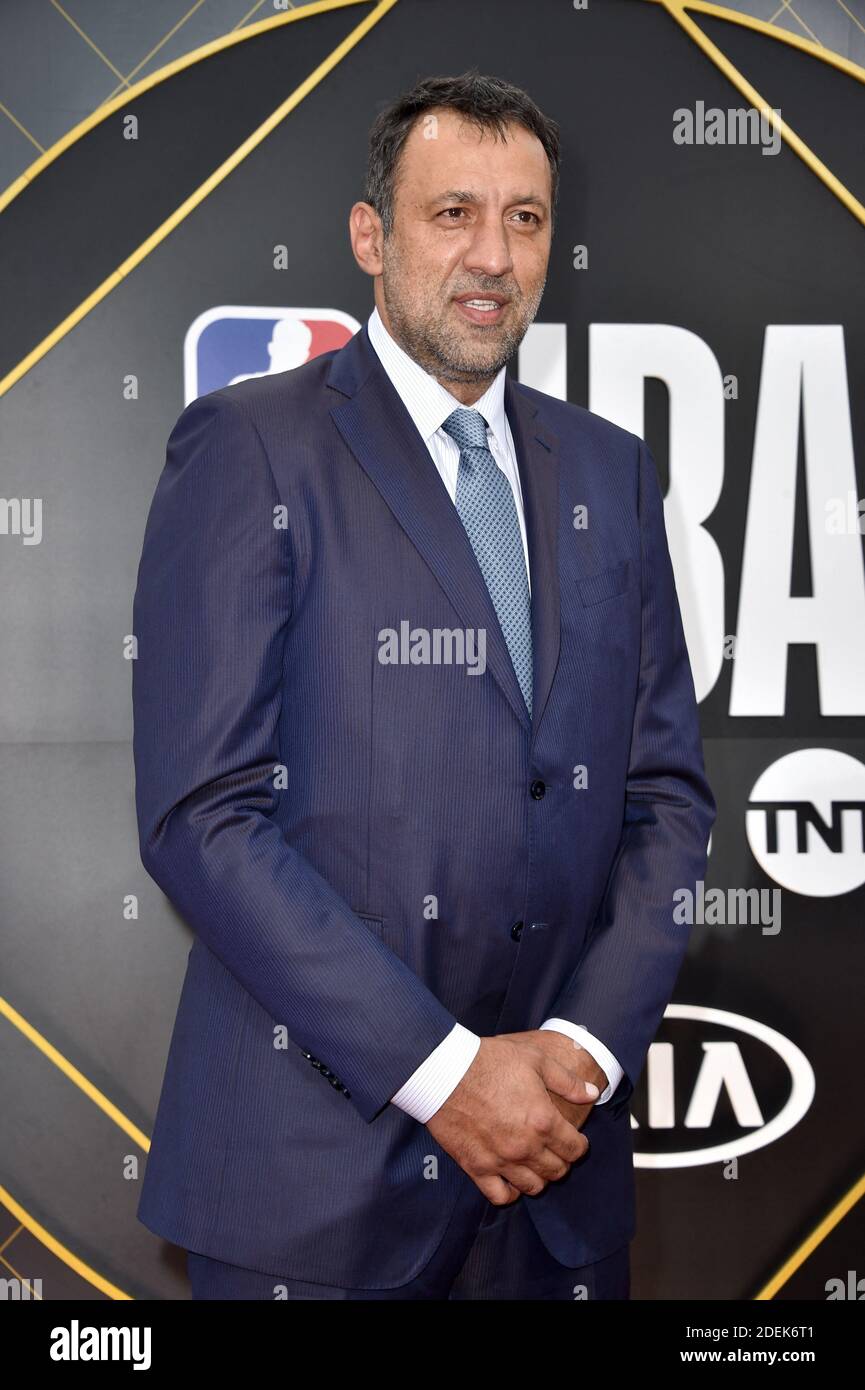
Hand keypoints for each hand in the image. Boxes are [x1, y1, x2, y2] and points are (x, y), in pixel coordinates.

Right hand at [425, 1035, 596, 1205]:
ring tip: (535, 1163)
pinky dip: (510, 1191)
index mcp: (543, 1120)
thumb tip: (592, 1094)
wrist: (445, 1071)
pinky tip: (511, 1178)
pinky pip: (500, 1195)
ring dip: (539, 1177)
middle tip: (555, 1150)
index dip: (579, 1145)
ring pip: (533, 1187)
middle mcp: (525, 1146)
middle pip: (557, 1170)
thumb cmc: (489, 1061)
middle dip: (562, 1161)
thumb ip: (567, 1081)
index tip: (575, 1139)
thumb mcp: (535, 1060)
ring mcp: (501, 1161)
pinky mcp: (477, 1167)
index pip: (575, 1149)